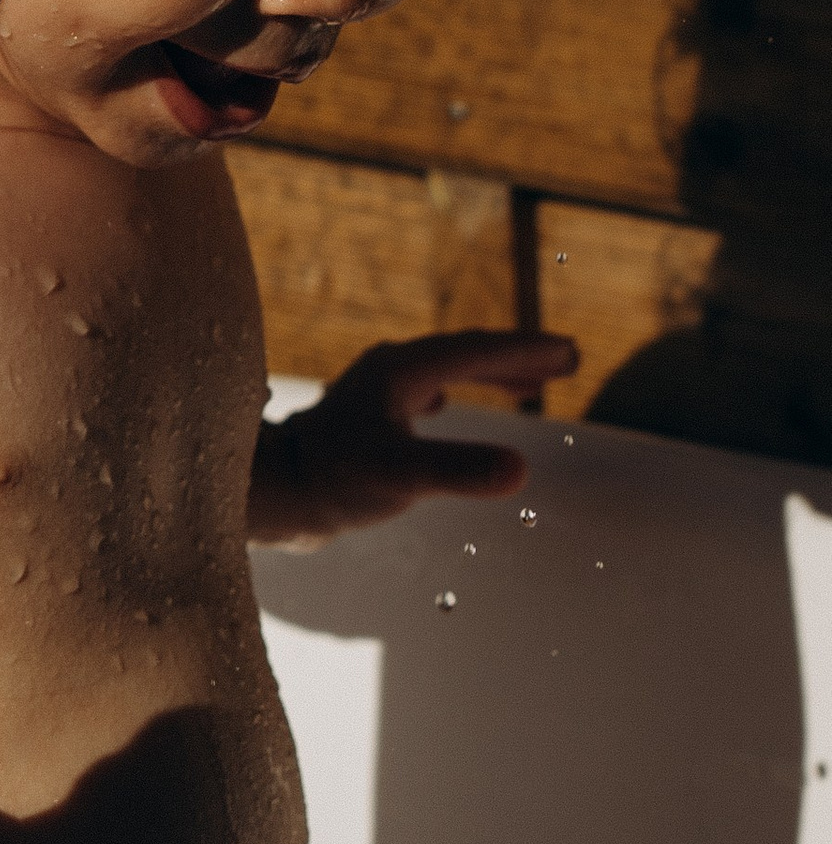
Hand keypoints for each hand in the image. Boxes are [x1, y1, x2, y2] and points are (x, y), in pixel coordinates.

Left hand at [250, 331, 575, 546]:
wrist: (274, 492)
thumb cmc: (333, 481)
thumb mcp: (400, 476)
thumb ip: (457, 469)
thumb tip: (522, 468)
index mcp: (402, 371)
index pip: (476, 351)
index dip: (526, 351)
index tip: (569, 351)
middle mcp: (390, 371)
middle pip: (464, 353)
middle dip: (516, 356)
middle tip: (566, 359)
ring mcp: (375, 391)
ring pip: (444, 370)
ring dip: (488, 372)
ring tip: (530, 382)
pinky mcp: (364, 416)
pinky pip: (421, 390)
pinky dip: (454, 390)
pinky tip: (449, 403)